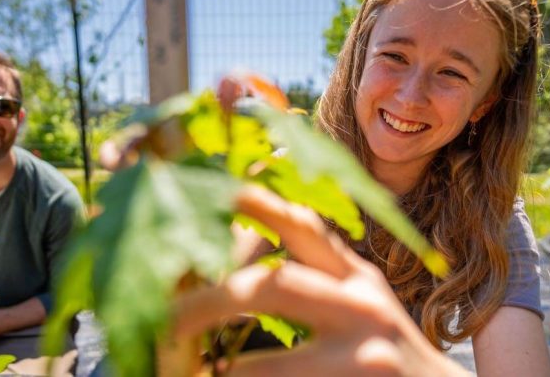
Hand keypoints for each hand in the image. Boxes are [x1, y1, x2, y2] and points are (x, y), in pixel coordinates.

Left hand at [174, 186, 468, 375]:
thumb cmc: (388, 355)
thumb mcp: (363, 302)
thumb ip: (317, 275)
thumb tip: (241, 265)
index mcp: (354, 276)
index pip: (299, 224)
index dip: (247, 201)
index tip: (198, 191)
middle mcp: (361, 305)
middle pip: (270, 286)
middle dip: (204, 303)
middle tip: (161, 323)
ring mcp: (365, 356)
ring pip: (268, 366)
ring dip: (216, 376)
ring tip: (176, 375)